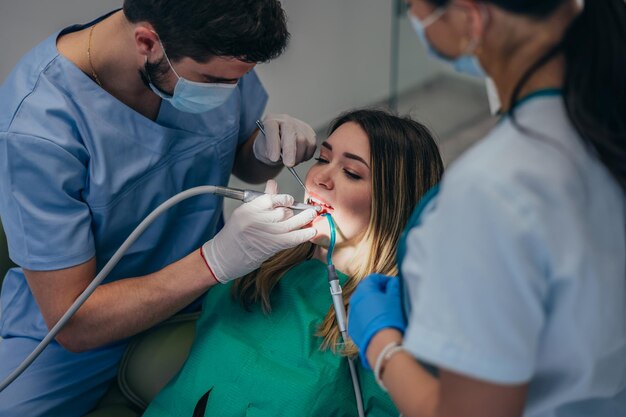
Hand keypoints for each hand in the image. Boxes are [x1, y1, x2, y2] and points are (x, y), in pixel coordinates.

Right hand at [202, 181, 316, 282]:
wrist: (223, 258)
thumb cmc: (233, 236)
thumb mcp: (244, 214)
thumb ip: (261, 200)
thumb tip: (273, 184)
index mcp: (247, 209)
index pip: (271, 199)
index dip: (285, 199)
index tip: (291, 201)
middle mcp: (254, 220)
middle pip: (282, 211)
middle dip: (295, 211)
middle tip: (304, 211)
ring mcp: (263, 234)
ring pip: (289, 223)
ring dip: (304, 219)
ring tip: (313, 215)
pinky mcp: (270, 247)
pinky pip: (292, 238)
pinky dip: (304, 234)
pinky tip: (312, 231)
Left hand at [253, 113, 316, 166]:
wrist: (277, 146)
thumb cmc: (268, 148)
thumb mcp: (263, 150)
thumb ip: (268, 152)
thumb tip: (277, 157)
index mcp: (270, 121)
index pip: (272, 130)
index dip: (273, 144)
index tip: (274, 158)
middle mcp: (285, 120)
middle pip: (291, 134)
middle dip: (290, 151)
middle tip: (288, 164)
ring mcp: (299, 124)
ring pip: (303, 140)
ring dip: (298, 156)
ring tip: (291, 162)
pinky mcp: (309, 132)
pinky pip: (311, 145)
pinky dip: (306, 155)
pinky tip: (298, 158)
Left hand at [348, 274, 405, 368]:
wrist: (382, 343)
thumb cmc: (390, 318)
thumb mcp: (396, 298)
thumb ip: (394, 286)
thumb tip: (393, 283)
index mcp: (364, 289)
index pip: (374, 278)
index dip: (385, 280)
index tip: (393, 285)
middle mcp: (354, 300)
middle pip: (366, 291)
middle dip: (378, 292)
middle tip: (390, 298)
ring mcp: (351, 314)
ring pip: (363, 305)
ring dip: (373, 305)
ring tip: (385, 312)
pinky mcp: (352, 327)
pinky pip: (360, 318)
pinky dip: (368, 317)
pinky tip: (379, 322)